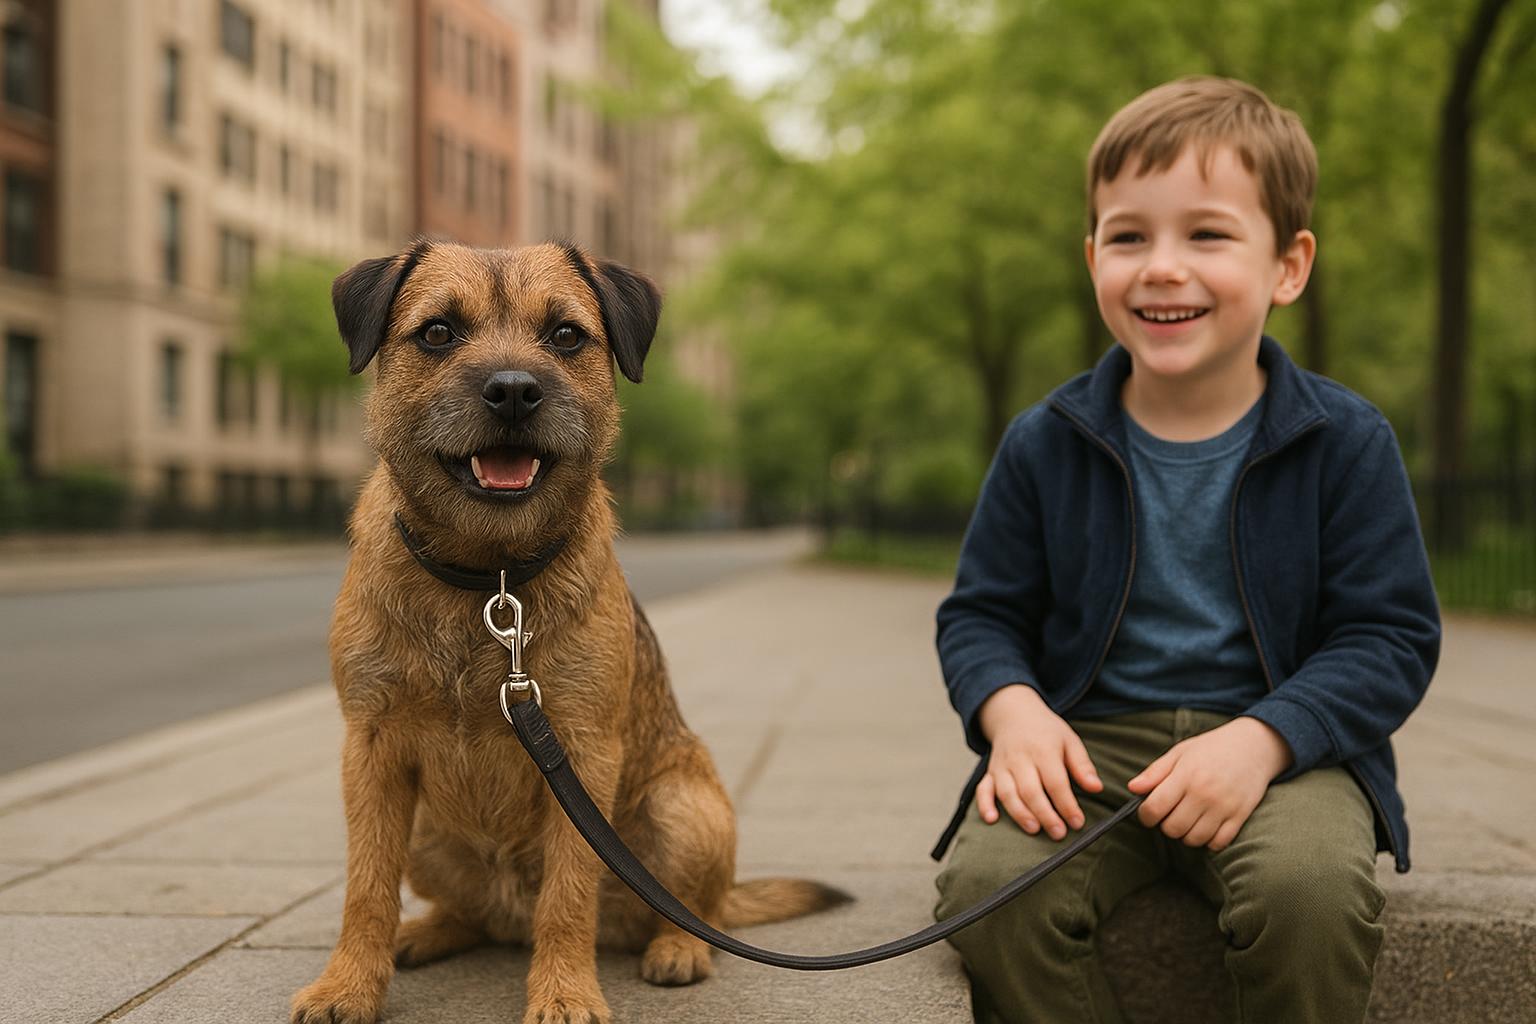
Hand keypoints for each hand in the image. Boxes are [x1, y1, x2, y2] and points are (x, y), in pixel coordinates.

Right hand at [975, 684, 1102, 839]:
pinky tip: (992, 819)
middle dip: (1045, 814)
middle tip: (1059, 833)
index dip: (1067, 805)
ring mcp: (1002, 766)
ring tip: (1034, 830)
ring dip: (1020, 813)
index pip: (1056, 782)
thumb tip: (1096, 788)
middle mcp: (1020, 758)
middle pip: (1030, 790)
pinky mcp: (990, 772)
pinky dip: (985, 805)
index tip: (1078, 822)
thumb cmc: (1046, 732)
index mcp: (1043, 750)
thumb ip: (1082, 766)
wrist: (1014, 714)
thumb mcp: (1069, 741)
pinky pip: (983, 789)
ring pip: (1007, 793)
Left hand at [1127, 716, 1292, 850]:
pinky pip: (1218, 843)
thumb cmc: (1211, 748)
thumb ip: (1155, 772)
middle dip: (1166, 825)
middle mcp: (1204, 793)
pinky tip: (1207, 826)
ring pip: (1194, 839)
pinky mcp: (1240, 816)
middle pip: (1172, 829)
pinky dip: (1209, 841)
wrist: (1254, 746)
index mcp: (1185, 775)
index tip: (1149, 812)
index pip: (1154, 808)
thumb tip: (1132, 788)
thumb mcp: (1180, 752)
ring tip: (1188, 820)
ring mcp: (1224, 807)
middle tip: (1171, 814)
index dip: (1145, 816)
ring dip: (1186, 835)